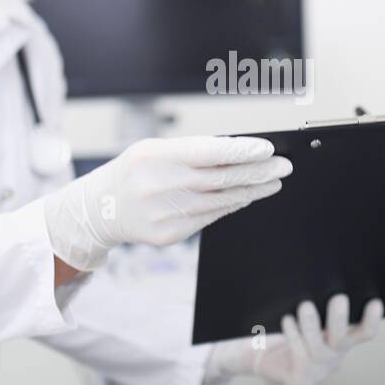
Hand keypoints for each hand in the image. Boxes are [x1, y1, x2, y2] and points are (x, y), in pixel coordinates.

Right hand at [42, 136, 291, 271]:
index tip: (268, 149)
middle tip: (283, 166)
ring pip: (222, 201)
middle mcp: (160, 186)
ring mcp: (165, 214)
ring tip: (274, 181)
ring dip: (253, 191)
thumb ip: (193, 150)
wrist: (101, 210)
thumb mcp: (154, 150)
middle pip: (221, 179)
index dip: (241, 151)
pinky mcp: (170, 235)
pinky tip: (248, 196)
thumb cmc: (135, 171)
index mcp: (155, 156)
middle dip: (258, 172)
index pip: (208, 152)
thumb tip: (241, 153)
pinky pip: (211, 217)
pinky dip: (233, 205)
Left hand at [205, 294, 384, 384]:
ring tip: (306, 306)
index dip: (372, 319)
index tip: (375, 302)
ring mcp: (319, 371)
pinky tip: (287, 320)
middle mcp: (335, 356)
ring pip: (318, 348)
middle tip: (338, 298)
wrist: (261, 356)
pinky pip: (299, 356)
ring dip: (312, 325)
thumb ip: (317, 302)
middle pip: (343, 340)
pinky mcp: (301, 380)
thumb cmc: (288, 329)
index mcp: (343, 339)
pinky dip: (293, 336)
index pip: (365, 332)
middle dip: (340, 319)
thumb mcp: (307, 315)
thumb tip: (320, 275)